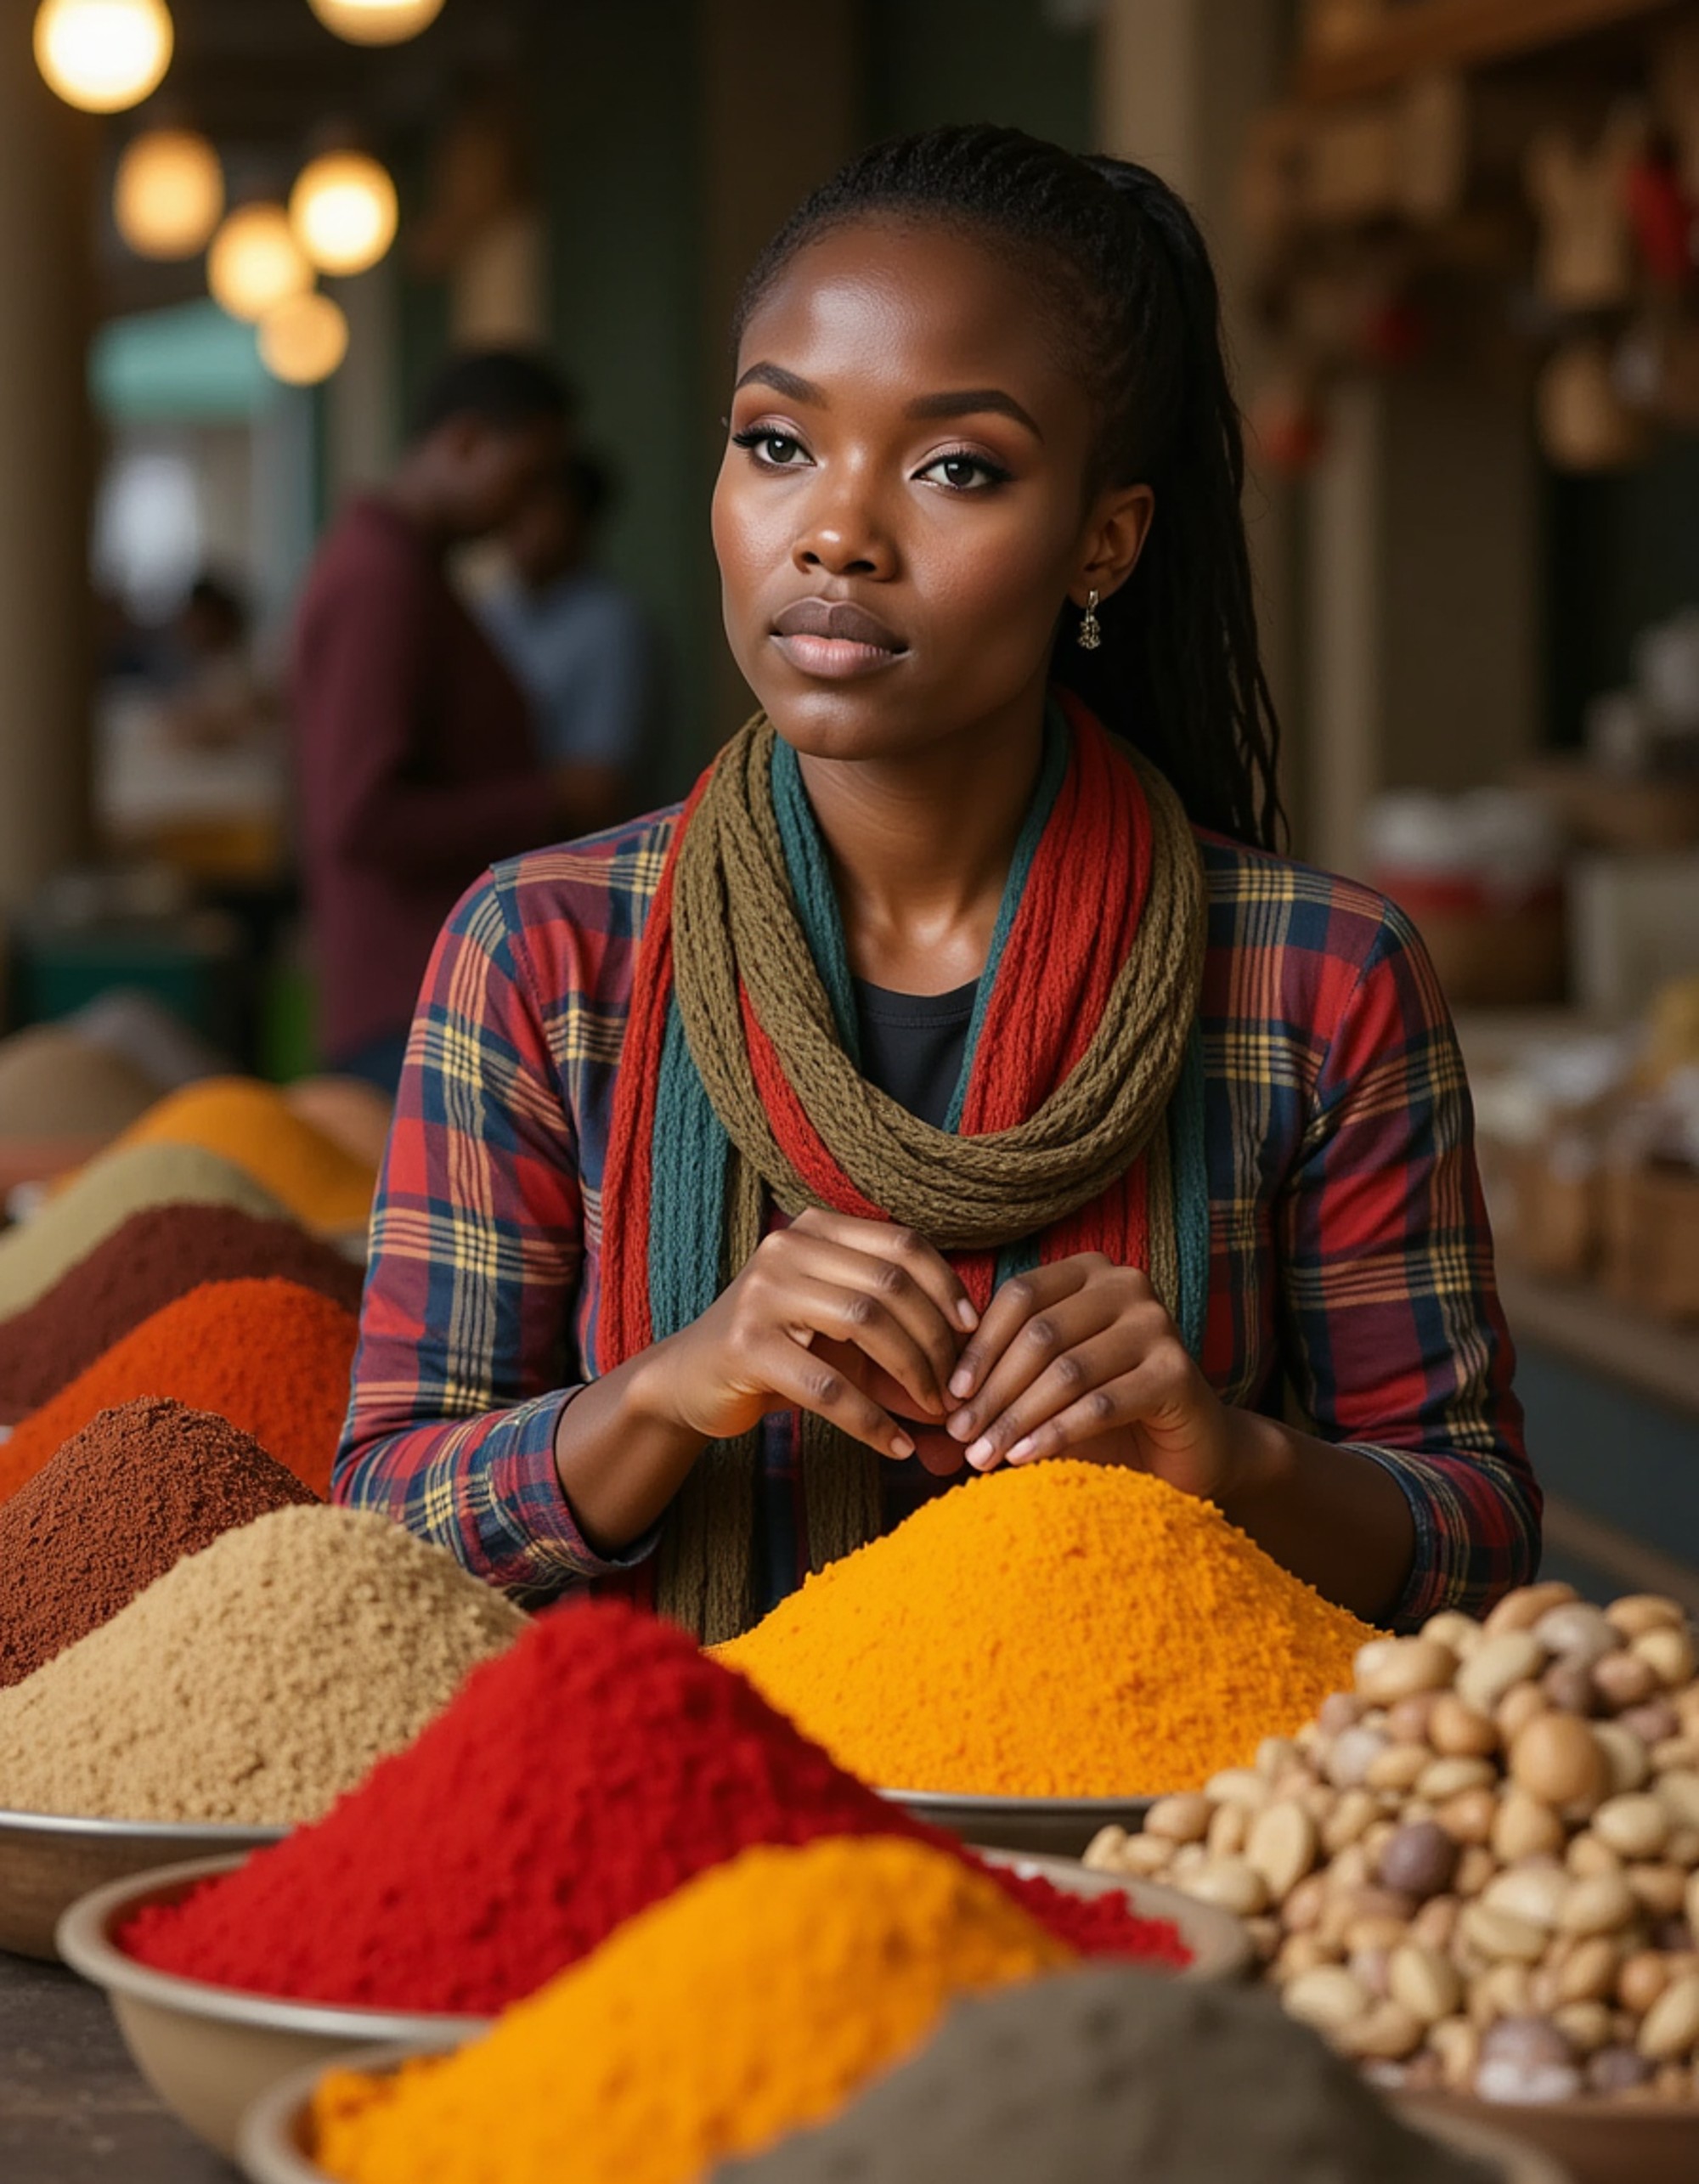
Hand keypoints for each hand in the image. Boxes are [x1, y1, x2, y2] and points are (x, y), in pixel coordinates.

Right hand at [642, 1208, 977, 1460]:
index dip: (946, 1287)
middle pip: (891, 1283)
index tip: (971, 1333)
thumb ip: (899, 1342)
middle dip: (935, 1341)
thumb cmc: (782, 1352)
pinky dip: (871, 1420)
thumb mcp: (842, 1336)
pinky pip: (827, 1385)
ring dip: (911, 1373)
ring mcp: (762, 1292)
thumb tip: (968, 1375)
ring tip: (932, 1411)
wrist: (690, 1380)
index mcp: (816, 1230)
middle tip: (953, 1389)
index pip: (902, 1244)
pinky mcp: (746, 1345)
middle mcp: (787, 1247)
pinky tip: (895, 1445)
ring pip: (865, 1323)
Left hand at [942, 1253, 1249, 1501]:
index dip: (978, 1347)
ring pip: (1066, 1371)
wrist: (1185, 1450)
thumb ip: (998, 1382)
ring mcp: (1158, 1325)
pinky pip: (1101, 1404)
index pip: (1020, 1297)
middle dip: (992, 1390)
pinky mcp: (1178, 1372)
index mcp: (1090, 1272)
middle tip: (961, 1435)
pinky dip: (1055, 1433)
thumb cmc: (1103, 1415)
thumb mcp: (1044, 1387)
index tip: (947, 1396)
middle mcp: (1128, 1285)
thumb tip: (932, 1406)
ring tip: (982, 1456)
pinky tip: (1022, 1459)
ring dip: (1016, 1417)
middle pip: (1040, 1334)